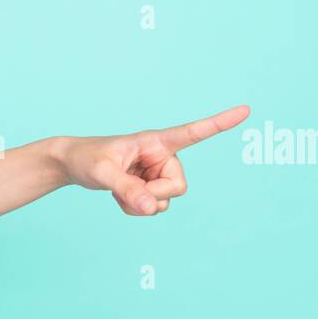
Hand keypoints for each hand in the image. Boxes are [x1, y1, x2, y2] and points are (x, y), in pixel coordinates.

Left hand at [54, 104, 249, 215]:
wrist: (72, 165)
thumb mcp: (103, 174)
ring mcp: (157, 173)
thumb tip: (152, 209)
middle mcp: (162, 156)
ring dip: (141, 204)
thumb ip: (127, 190)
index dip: (219, 123)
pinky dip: (136, 208)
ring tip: (119, 189)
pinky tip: (120, 195)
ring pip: (166, 200)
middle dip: (153, 195)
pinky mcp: (149, 187)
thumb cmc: (86, 159)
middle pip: (178, 187)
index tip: (246, 109)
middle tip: (126, 187)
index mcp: (156, 141)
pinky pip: (154, 207)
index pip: (193, 132)